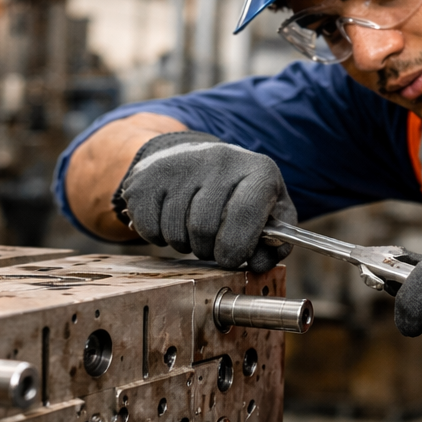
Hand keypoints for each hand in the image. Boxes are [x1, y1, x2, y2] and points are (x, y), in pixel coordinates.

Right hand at [112, 132, 296, 271]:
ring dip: (184, 245)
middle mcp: (219, 160)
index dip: (237, 246)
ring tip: (193, 231)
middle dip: (208, 250)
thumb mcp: (270, 210)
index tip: (231, 259)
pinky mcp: (146, 176)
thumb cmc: (238, 194)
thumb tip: (259, 263)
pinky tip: (169, 223)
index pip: (245, 212)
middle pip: (204, 227)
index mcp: (257, 169)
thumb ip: (275, 242)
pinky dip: (157, 238)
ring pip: (175, 232)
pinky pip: (148, 229)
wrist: (193, 157)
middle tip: (211, 245)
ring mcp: (179, 164)